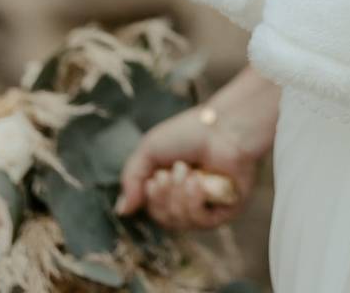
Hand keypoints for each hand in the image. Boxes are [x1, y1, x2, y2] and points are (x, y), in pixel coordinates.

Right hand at [116, 66, 280, 229]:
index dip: (150, 199)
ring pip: (180, 223)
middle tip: (172, 171)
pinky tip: (197, 182)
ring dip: (178, 196)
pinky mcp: (228, 209)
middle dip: (163, 196)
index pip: (153, 210)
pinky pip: (203, 223)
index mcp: (173, 186)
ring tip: (188, 171)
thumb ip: (131, 179)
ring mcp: (210, 205)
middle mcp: (191, 198)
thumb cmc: (190, 132)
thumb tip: (122, 211)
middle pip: (164, 219)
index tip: (155, 177)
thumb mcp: (149, 150)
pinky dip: (194, 202)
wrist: (224, 126)